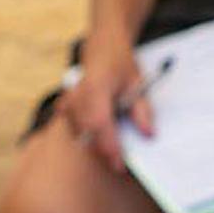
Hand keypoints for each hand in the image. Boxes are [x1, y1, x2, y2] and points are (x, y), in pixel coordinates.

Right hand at [58, 37, 153, 171]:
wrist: (103, 47)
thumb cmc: (121, 64)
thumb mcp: (138, 84)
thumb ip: (143, 111)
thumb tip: (148, 135)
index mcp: (96, 87)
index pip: (100, 124)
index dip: (109, 147)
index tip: (120, 165)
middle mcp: (78, 95)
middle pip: (88, 134)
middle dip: (105, 150)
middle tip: (121, 161)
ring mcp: (68, 100)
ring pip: (81, 133)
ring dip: (98, 141)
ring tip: (114, 136)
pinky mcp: (65, 106)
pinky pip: (75, 128)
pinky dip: (88, 132)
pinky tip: (101, 121)